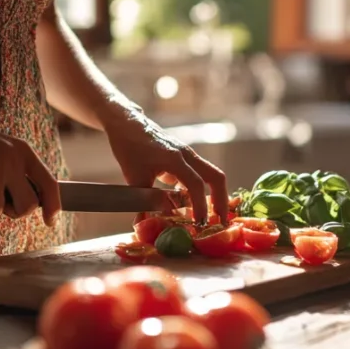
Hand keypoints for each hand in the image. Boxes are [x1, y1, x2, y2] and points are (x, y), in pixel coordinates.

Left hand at [105, 113, 227, 224]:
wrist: (128, 124)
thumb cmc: (129, 148)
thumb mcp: (135, 178)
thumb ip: (147, 200)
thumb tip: (154, 222)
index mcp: (175, 159)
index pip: (196, 185)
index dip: (200, 206)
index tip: (200, 223)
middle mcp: (187, 155)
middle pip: (216, 177)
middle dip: (221, 200)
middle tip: (220, 220)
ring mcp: (188, 154)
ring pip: (210, 174)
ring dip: (213, 195)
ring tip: (210, 216)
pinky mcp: (184, 157)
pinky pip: (199, 174)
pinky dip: (200, 189)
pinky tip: (190, 203)